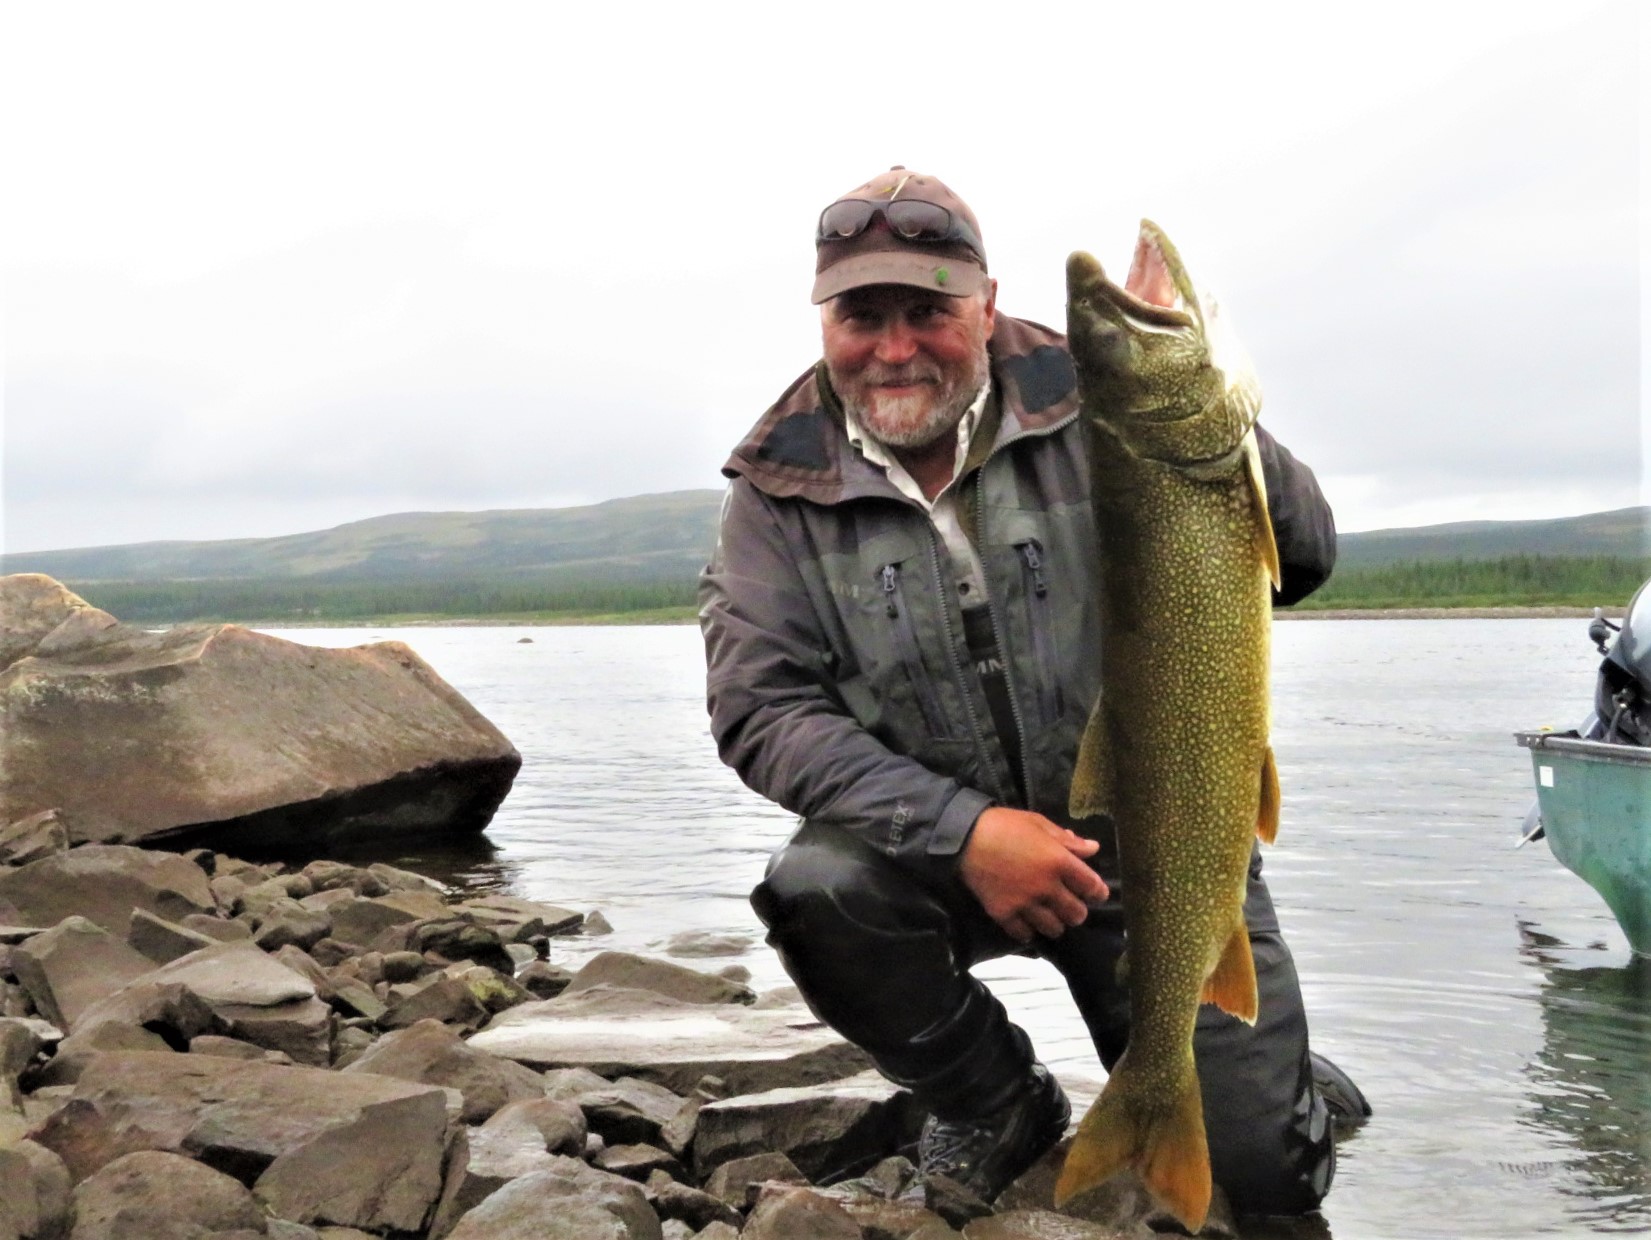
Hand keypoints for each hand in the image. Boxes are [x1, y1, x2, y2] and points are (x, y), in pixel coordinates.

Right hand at [959, 807, 1108, 942]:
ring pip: (1054, 928)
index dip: (1098, 892)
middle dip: (1077, 910)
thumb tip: (1093, 849)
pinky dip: (1029, 931)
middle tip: (1069, 904)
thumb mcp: (1038, 824)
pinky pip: (1025, 935)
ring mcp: (1025, 903)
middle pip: (1076, 914)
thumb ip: (1067, 840)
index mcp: (1058, 861)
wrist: (964, 836)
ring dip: (1055, 923)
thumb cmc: (1004, 825)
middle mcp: (1046, 887)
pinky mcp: (1004, 914)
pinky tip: (1027, 922)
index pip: (1092, 886)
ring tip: (1048, 914)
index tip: (1095, 893)